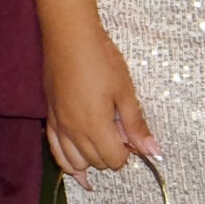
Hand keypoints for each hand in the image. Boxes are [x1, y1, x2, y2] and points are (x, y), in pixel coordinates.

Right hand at [43, 25, 157, 184]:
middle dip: (110, 156)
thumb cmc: (101, 60)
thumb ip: (136, 125)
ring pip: (73, 162)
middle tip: (120, 135)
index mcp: (96, 126)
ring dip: (89, 163)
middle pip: (95, 162)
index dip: (127, 153)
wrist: (70, 36)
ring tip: (101, 155)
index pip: (114, 159)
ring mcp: (60, 125)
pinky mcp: (50, 116)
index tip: (131, 136)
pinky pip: (55, 149)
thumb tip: (153, 152)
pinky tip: (75, 167)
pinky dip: (66, 161)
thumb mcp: (125, 91)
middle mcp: (74, 131)